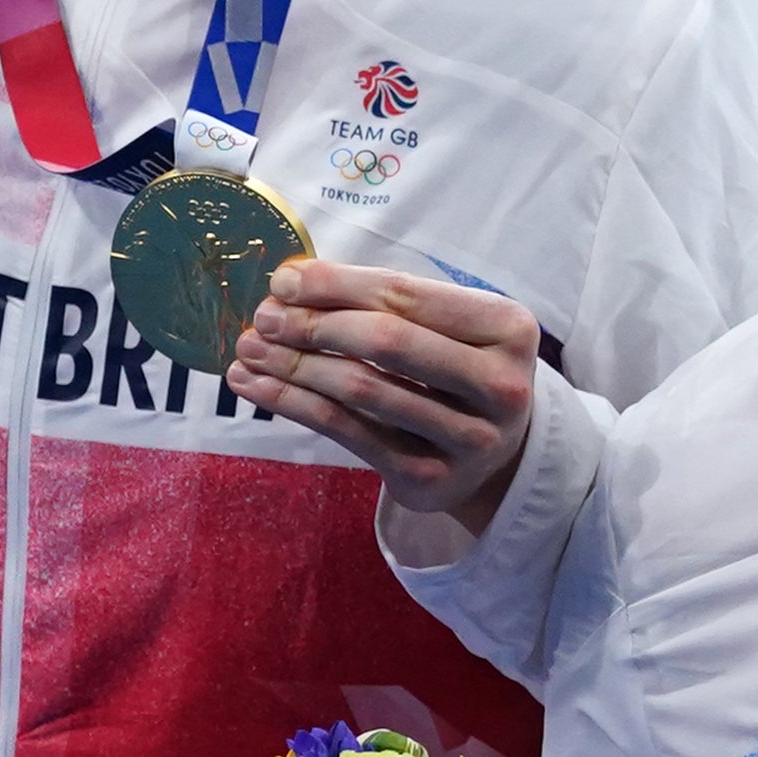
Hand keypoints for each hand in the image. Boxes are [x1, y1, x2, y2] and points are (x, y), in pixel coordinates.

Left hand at [232, 260, 540, 539]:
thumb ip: (382, 302)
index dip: (338, 284)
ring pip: (362, 389)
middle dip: (315, 324)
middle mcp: (500, 385)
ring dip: (295, 365)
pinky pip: (347, 432)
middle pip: (388, 341)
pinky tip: (257, 386)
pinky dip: (294, 403)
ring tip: (249, 350)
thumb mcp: (443, 329)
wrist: (494, 460)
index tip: (283, 280)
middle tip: (264, 317)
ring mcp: (468, 438)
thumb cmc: (456, 374)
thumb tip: (289, 283)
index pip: (408, 294)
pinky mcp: (429, 476)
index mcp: (508, 329)